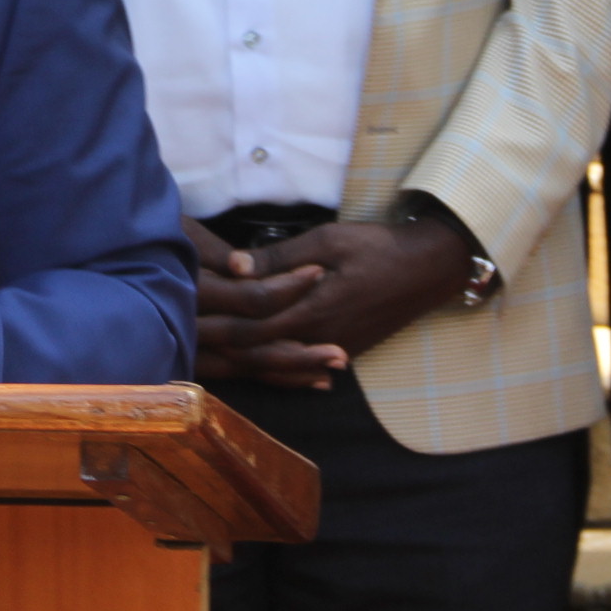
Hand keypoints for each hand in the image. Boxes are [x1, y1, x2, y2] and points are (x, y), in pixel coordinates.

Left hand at [192, 218, 469, 388]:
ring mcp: (332, 349)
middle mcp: (317, 338)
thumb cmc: (379, 247)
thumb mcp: (329, 239)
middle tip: (180, 344)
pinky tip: (256, 370)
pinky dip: (274, 371)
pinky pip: (299, 368)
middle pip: (253, 353)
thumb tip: (235, 266)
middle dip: (216, 349)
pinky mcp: (344, 351)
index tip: (180, 319)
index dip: (212, 326)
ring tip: (204, 361)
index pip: (247, 327)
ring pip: (275, 365)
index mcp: (309, 311)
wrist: (430, 270)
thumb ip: (280, 256)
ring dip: (239, 364)